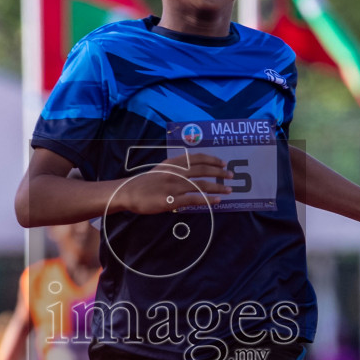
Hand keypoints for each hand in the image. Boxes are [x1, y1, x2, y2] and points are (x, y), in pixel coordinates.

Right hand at [116, 153, 231, 214]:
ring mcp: (174, 186)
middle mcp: (176, 172)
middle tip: (231, 176)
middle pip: (203, 170)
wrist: (129, 193)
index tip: (223, 163)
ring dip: (218, 187)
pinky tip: (217, 201)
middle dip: (219, 173)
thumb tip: (190, 164)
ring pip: (201, 185)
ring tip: (229, 190)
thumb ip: (176, 166)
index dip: (212, 159)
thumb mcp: (161, 168)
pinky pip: (194, 200)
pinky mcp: (172, 201)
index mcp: (173, 163)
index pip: (197, 158)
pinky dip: (208, 200)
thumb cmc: (145, 183)